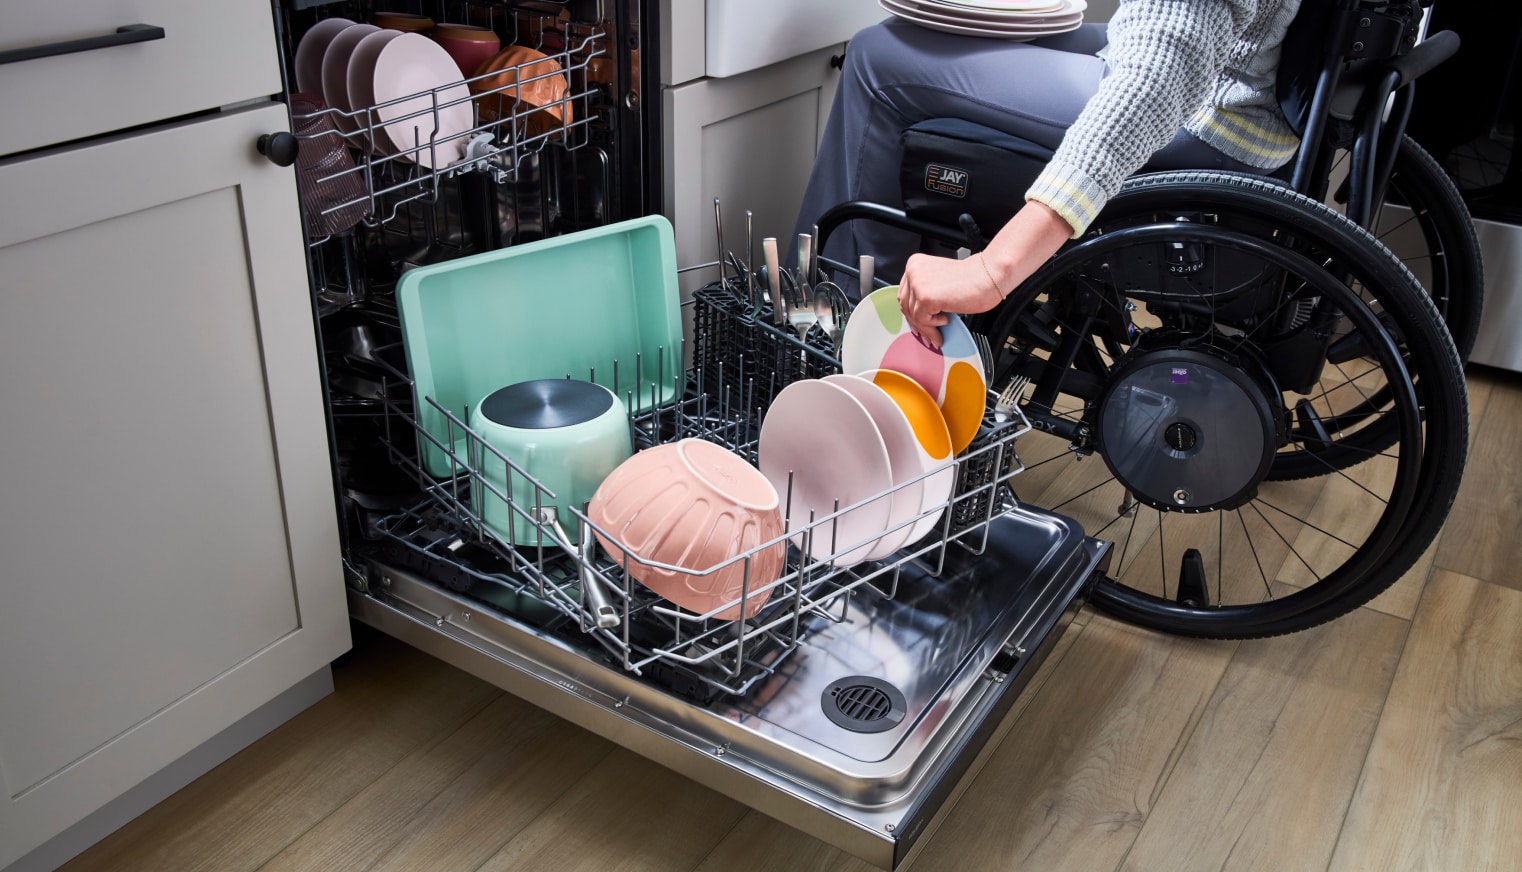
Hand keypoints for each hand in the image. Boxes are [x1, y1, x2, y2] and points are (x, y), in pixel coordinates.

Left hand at [898, 200, 1075, 346]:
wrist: (989, 276)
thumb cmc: (972, 279)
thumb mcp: (940, 284)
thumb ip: (926, 294)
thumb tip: (917, 317)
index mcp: (915, 265)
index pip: (905, 295)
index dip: (913, 313)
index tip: (921, 324)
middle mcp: (913, 271)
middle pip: (905, 306)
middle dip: (918, 323)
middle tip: (930, 334)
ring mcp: (918, 283)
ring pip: (913, 315)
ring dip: (927, 327)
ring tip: (940, 331)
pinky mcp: (926, 296)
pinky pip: (922, 320)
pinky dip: (933, 326)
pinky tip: (946, 320)